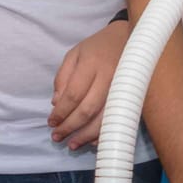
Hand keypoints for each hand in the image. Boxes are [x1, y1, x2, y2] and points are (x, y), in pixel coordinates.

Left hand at [49, 20, 129, 149]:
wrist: (129, 38)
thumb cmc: (97, 48)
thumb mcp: (74, 54)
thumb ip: (63, 78)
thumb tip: (56, 104)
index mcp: (91, 64)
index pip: (73, 94)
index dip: (61, 112)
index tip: (51, 122)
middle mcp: (109, 77)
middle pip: (88, 109)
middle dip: (70, 126)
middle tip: (57, 136)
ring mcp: (123, 89)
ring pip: (104, 119)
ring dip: (86, 135)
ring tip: (71, 144)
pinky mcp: (132, 97)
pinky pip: (117, 120)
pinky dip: (104, 133)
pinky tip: (91, 141)